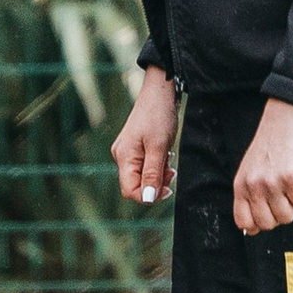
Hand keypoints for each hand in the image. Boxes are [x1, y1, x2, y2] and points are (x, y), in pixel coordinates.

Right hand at [112, 68, 179, 208]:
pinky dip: (157, 164)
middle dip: (156, 183)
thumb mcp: (159, 147)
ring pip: (143, 175)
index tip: (167, 188)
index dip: (149, 195)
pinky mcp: (135, 147)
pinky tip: (165, 153)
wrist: (159, 93)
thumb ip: (153, 174)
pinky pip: (145, 165)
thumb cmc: (158, 116)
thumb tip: (148, 199)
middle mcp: (122, 156)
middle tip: (171, 170)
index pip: (130, 190)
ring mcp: (127, 151)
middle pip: (136, 184)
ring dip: (159, 173)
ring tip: (169, 158)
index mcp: (124, 156)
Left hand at [232, 98, 292, 235]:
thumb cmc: (270, 147)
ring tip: (289, 182)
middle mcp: (253, 186)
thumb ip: (249, 198)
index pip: (244, 222)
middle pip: (268, 224)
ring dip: (292, 203)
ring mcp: (271, 182)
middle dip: (279, 214)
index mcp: (240, 185)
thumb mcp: (250, 171)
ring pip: (286, 216)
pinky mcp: (290, 177)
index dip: (259, 223)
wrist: (285, 119)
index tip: (269, 211)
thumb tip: (252, 231)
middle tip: (282, 194)